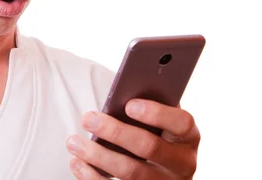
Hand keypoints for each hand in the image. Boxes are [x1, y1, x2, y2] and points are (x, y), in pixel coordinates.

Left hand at [66, 99, 199, 178]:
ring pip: (130, 172)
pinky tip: (77, 163)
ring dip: (98, 156)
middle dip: (115, 132)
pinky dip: (93, 177)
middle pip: (149, 147)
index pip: (181, 122)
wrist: (158, 170)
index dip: (156, 113)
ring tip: (73, 142)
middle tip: (88, 118)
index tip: (128, 105)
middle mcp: (183, 163)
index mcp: (188, 137)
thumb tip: (121, 91)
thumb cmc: (151, 132)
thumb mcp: (157, 120)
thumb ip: (147, 104)